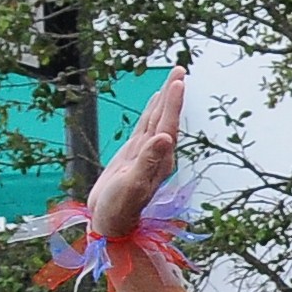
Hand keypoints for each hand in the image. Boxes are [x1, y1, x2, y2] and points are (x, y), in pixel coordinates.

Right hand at [83, 75, 184, 243]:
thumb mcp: (133, 185)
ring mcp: (148, 152)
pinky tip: (155, 102)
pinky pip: (146, 126)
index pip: (169, 125)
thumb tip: (166, 138)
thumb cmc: (120, 209)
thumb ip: (149, 162)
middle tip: (180, 68)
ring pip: (158, 119)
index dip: (173, 103)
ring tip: (173, 77)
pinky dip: (152, 111)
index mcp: (160, 159)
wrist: (112, 224)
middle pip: (167, 117)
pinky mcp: (135, 154)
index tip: (179, 80)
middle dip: (173, 93)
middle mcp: (158, 153)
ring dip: (165, 98)